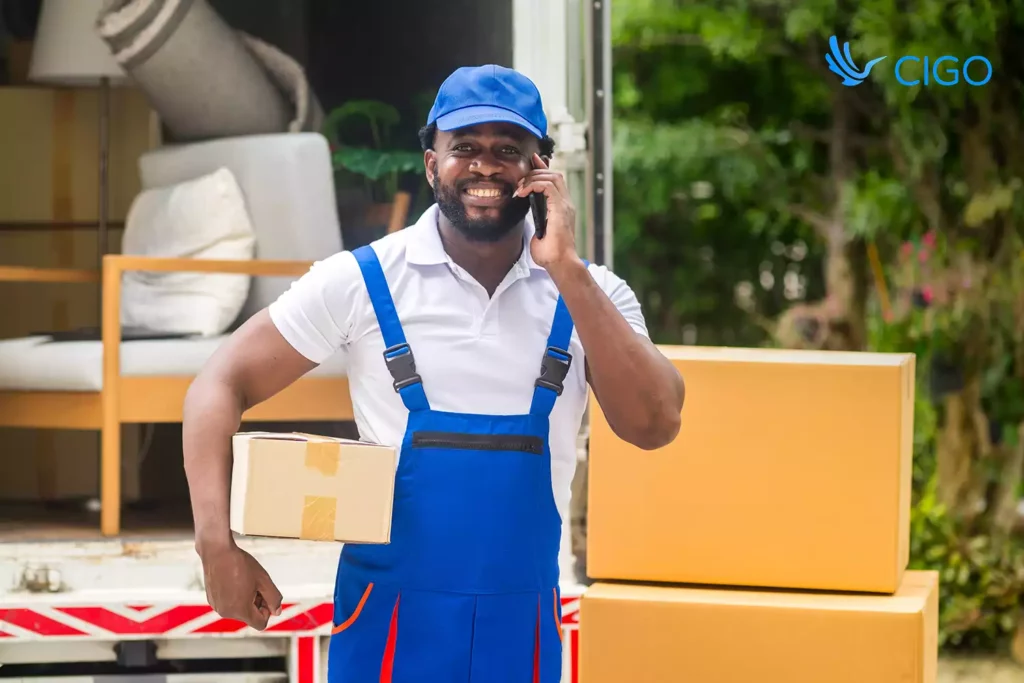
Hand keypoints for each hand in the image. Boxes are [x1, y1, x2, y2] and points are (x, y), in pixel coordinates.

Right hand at [199, 541, 282, 630]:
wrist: (218, 551)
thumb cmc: (240, 564)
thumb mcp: (264, 580)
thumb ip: (273, 598)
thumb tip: (277, 612)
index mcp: (240, 610)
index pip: (260, 623)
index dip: (267, 610)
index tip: (265, 594)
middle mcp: (226, 612)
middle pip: (250, 616)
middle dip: (256, 603)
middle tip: (256, 583)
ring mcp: (217, 606)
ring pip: (239, 610)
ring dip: (246, 599)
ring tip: (244, 580)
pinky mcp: (212, 600)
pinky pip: (228, 604)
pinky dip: (234, 596)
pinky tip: (234, 580)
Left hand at [515, 153, 581, 272]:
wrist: (560, 263)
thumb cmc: (550, 254)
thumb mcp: (539, 233)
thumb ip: (537, 222)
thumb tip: (529, 218)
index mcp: (562, 208)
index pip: (554, 181)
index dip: (542, 169)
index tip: (530, 162)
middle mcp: (566, 203)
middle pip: (554, 174)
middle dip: (535, 171)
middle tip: (519, 181)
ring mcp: (565, 205)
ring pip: (551, 177)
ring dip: (533, 179)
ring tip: (520, 189)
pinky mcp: (560, 208)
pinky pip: (547, 186)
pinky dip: (533, 185)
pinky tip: (523, 193)